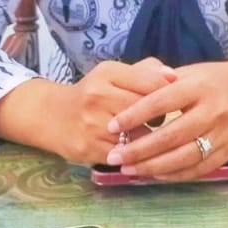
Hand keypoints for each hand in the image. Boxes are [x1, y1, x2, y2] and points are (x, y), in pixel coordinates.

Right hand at [49, 57, 175, 165]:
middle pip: (145, 110)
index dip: (168, 94)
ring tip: (153, 138)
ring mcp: (92, 124)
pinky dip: (137, 156)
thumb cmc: (93, 94)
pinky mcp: (90, 148)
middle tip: (164, 121)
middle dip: (160, 118)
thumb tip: (173, 76)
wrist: (51, 116)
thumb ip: (145, 72)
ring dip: (151, 140)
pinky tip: (141, 154)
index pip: (151, 82)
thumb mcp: (114, 74)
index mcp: (107, 73)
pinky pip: (125, 156)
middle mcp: (97, 96)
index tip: (177, 100)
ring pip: (138, 135)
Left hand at [103, 57, 227, 181]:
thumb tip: (125, 99)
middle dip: (139, 149)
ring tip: (128, 169)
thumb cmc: (212, 80)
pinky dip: (173, 175)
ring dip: (152, 167)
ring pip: (183, 157)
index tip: (111, 126)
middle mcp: (213, 111)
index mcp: (199, 86)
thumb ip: (159, 84)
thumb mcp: (188, 72)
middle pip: (171, 135)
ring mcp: (222, 134)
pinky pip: (197, 170)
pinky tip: (152, 175)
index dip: (134, 115)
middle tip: (114, 157)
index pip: (161, 101)